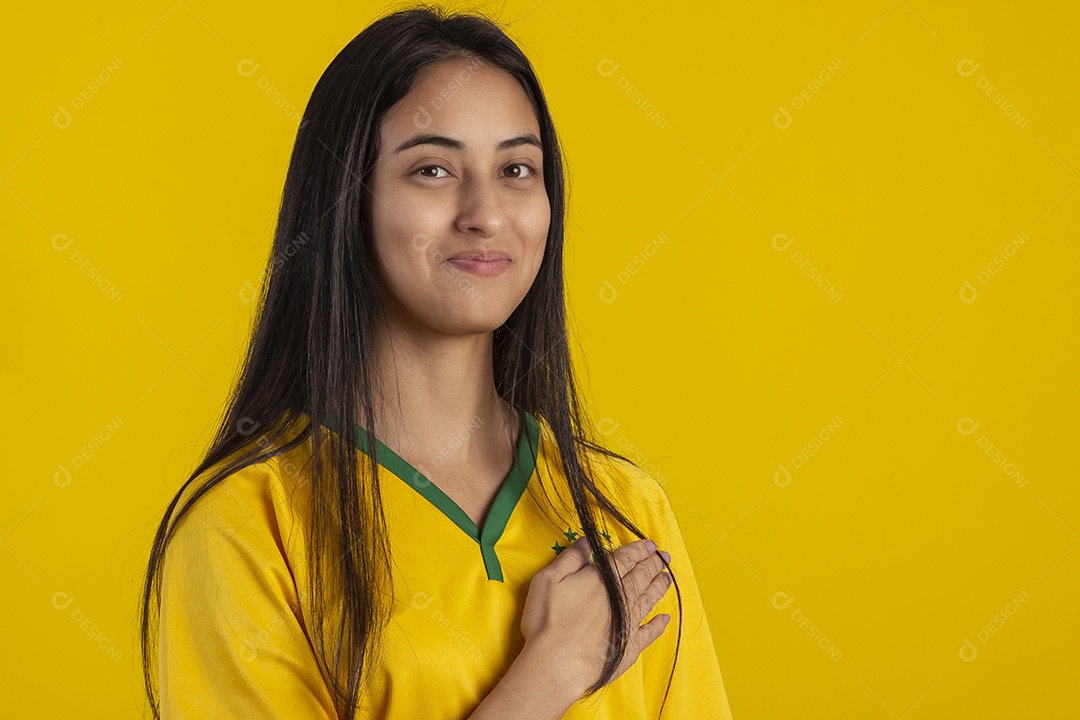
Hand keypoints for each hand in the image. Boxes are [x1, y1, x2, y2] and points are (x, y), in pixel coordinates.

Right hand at [519, 536, 673, 695]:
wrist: (557, 663)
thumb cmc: (548, 621)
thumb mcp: (548, 579)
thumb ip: (571, 558)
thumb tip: (586, 541)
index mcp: (603, 579)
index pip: (626, 559)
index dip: (639, 550)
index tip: (650, 545)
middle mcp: (621, 598)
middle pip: (641, 576)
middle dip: (654, 564)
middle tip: (665, 557)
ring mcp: (628, 622)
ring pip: (648, 599)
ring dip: (658, 587)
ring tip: (667, 577)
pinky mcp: (630, 646)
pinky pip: (650, 633)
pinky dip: (658, 625)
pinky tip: (664, 619)